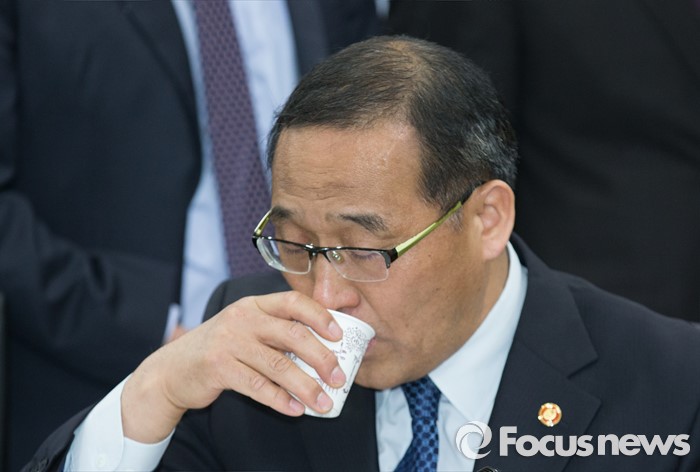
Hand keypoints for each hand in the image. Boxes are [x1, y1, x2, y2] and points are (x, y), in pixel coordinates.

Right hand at [121, 291, 344, 442]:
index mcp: (254, 304)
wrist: (171, 370)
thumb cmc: (220, 349)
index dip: (320, 316)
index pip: (293, 301)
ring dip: (306, 387)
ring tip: (323, 402)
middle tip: (339, 378)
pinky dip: (280, 400)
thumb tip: (323, 349)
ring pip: (279, 365)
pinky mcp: (218, 367)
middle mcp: (242, 318)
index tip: (339, 336)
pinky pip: (258, 386)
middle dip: (322, 358)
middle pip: (293, 334)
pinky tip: (296, 409)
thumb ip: (276, 331)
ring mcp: (229, 341)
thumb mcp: (245, 329)